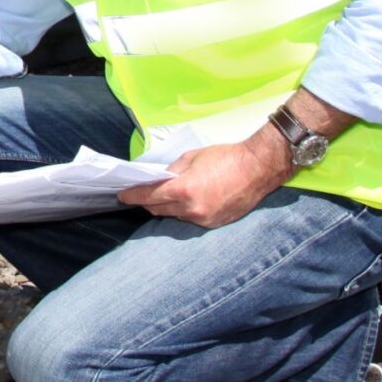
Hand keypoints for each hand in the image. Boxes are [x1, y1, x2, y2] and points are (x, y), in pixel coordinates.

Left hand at [116, 131, 290, 227]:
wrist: (258, 168)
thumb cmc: (226, 157)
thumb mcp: (192, 157)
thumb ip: (171, 171)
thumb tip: (156, 180)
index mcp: (184, 190)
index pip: (148, 197)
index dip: (132, 196)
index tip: (122, 195)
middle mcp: (192, 209)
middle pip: (158, 210)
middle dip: (147, 202)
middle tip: (142, 193)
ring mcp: (204, 219)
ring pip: (175, 216)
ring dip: (168, 207)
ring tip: (167, 195)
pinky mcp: (215, 224)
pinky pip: (191, 219)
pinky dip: (185, 211)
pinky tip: (188, 201)